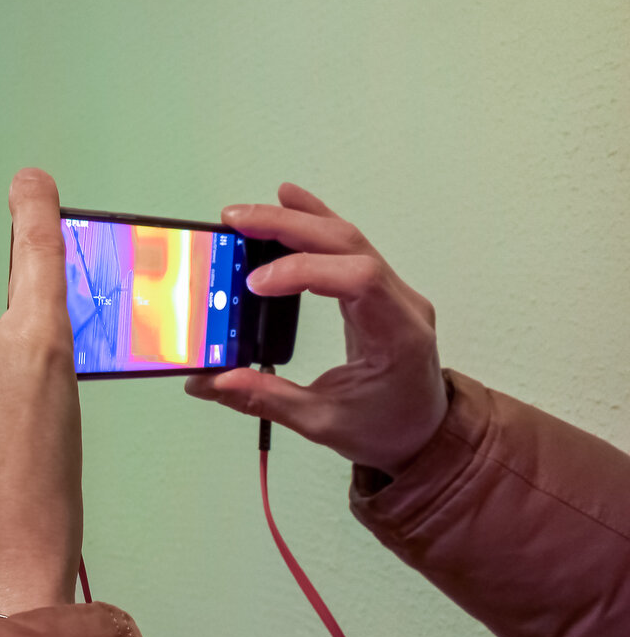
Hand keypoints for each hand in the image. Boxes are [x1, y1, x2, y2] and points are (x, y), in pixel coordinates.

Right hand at [185, 183, 448, 476]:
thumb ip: (265, 398)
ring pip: (347, 237)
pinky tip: (290, 201)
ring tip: (248, 214)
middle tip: (235, 222)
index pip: (358, 279)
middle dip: (288, 226)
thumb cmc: (386, 430)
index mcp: (397, 337)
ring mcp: (394, 291)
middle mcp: (402, 304)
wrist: (425, 434)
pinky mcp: (379, 289)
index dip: (303, 270)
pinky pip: (348, 246)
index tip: (256, 284)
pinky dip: (316, 222)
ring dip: (296, 220)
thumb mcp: (321, 423)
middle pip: (347, 243)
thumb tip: (211, 381)